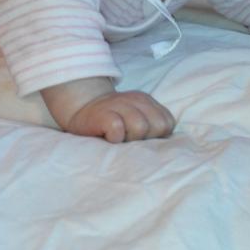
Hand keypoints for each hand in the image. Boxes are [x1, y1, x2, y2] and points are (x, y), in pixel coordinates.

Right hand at [41, 77, 174, 142]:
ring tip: (119, 137)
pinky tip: (108, 136)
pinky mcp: (104, 114)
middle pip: (158, 126)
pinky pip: (118, 130)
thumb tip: (167, 149)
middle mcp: (136, 100)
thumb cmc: (113, 119)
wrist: (81, 107)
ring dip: (130, 139)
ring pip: (140, 128)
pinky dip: (114, 138)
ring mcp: (119, 105)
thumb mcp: (137, 115)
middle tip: (129, 138)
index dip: (158, 136)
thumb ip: (152, 125)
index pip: (168, 123)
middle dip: (147, 138)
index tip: (142, 137)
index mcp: (147, 101)